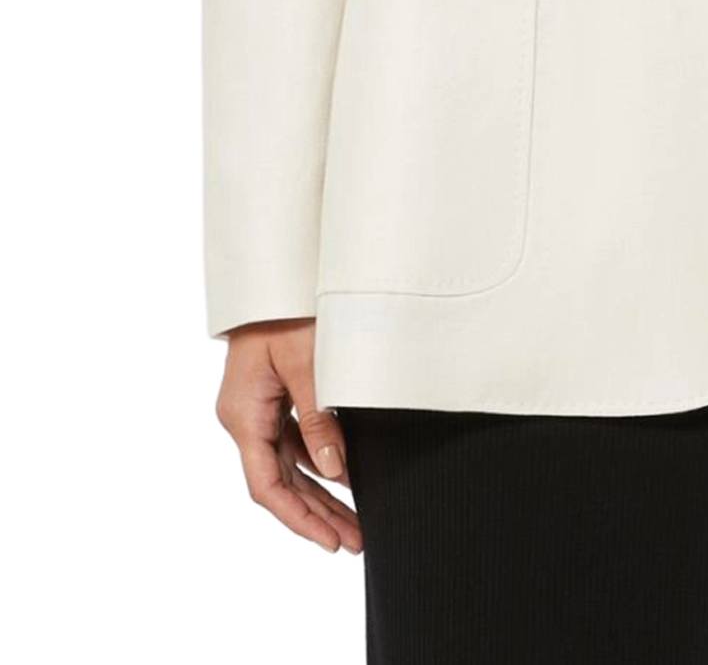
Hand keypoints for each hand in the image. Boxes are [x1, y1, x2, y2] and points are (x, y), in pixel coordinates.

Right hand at [215, 317, 361, 553]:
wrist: (275, 275)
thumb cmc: (285, 311)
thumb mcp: (308, 363)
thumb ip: (319, 418)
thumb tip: (336, 471)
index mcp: (244, 415)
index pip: (267, 486)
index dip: (299, 519)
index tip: (330, 540)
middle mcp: (245, 418)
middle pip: (280, 483)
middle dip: (317, 516)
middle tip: (354, 541)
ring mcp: (257, 410)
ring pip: (289, 466)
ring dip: (320, 494)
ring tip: (354, 522)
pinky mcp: (272, 399)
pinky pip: (293, 443)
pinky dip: (319, 463)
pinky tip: (344, 479)